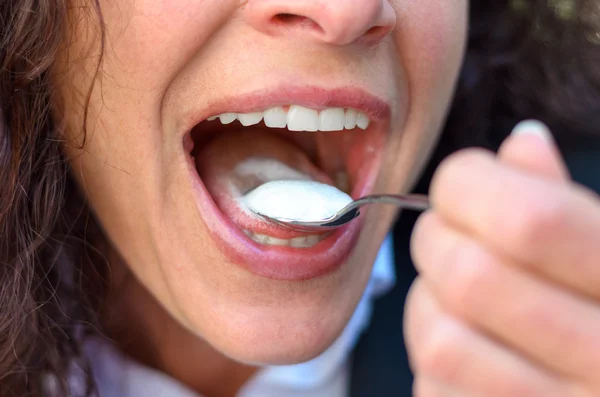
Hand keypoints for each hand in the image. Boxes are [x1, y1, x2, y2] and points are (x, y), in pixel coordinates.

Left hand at [406, 120, 599, 396]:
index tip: (462, 182)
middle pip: (468, 277)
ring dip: (427, 303)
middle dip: (435, 239)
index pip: (526, 221)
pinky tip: (467, 345)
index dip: (467, 185)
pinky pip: (434, 386)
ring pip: (438, 339)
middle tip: (447, 233)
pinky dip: (434, 354)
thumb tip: (520, 140)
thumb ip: (566, 198)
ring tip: (453, 294)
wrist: (599, 379)